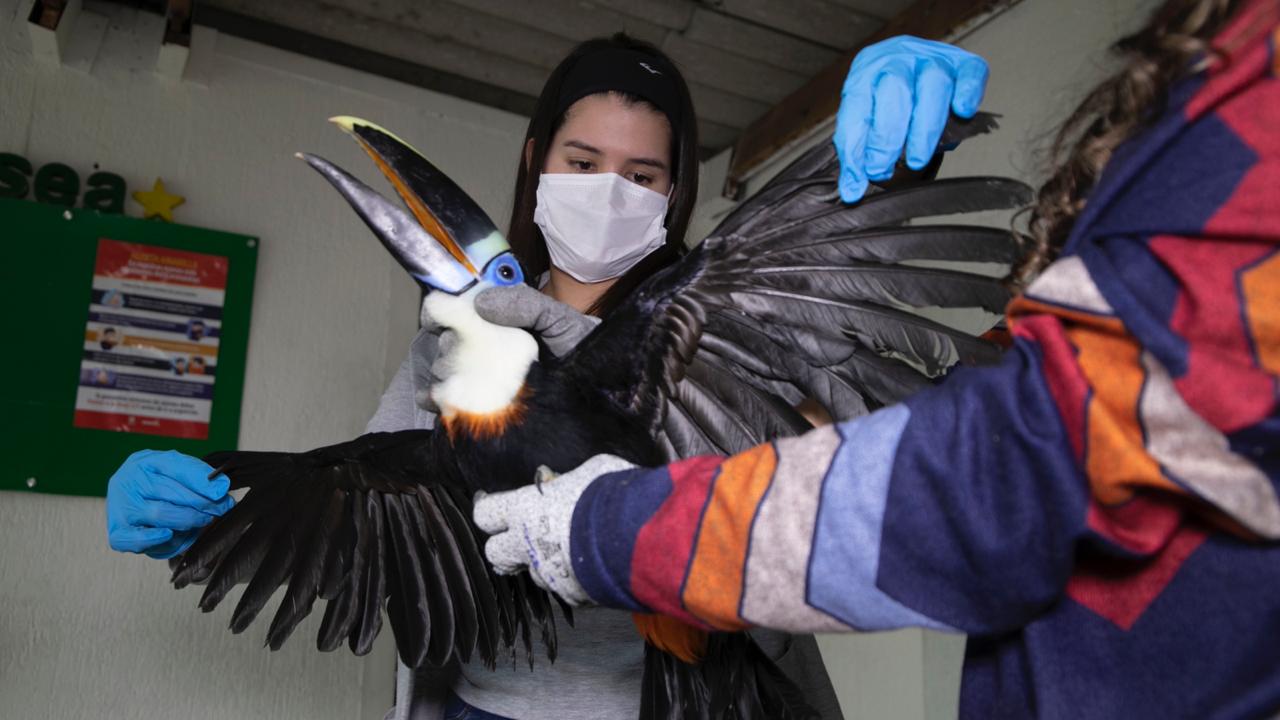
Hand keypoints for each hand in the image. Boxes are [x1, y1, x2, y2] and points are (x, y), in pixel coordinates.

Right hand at [106, 450, 234, 558]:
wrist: (129, 496)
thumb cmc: (158, 482)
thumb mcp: (177, 470)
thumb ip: (199, 475)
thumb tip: (221, 488)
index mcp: (146, 462)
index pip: (176, 467)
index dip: (202, 481)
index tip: (222, 491)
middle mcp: (129, 482)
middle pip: (170, 493)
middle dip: (202, 503)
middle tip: (221, 509)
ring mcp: (121, 507)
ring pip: (159, 514)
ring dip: (188, 520)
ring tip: (202, 520)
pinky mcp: (118, 532)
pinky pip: (136, 539)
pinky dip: (156, 539)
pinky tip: (169, 534)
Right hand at [421, 285, 599, 410]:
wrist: (600, 388)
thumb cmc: (579, 346)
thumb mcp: (558, 318)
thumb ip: (526, 303)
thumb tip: (481, 305)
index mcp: (496, 321)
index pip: (452, 311)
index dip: (438, 312)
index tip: (437, 318)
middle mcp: (482, 348)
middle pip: (443, 343)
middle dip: (447, 348)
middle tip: (464, 356)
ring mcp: (479, 379)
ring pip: (440, 371)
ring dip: (442, 375)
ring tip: (457, 383)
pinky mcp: (479, 408)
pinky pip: (445, 402)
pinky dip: (433, 400)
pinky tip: (439, 401)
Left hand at [472, 454, 635, 605]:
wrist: (638, 539)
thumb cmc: (612, 498)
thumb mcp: (590, 471)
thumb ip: (567, 479)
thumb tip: (559, 481)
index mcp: (526, 510)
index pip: (485, 514)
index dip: (489, 511)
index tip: (494, 507)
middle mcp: (529, 546)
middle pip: (495, 553)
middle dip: (506, 546)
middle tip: (523, 537)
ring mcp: (549, 574)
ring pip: (534, 573)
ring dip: (546, 563)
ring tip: (572, 549)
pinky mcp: (572, 595)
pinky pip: (566, 587)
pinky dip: (576, 578)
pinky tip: (595, 564)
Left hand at [834, 35, 988, 201]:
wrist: (907, 58)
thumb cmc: (884, 94)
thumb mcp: (864, 116)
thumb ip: (858, 148)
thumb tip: (853, 189)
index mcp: (865, 73)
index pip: (857, 110)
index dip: (855, 150)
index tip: (856, 184)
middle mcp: (897, 59)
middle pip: (895, 91)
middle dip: (887, 138)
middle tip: (883, 170)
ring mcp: (931, 57)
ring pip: (933, 85)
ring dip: (924, 128)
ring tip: (917, 160)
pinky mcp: (963, 62)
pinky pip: (970, 73)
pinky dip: (968, 93)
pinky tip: (963, 113)